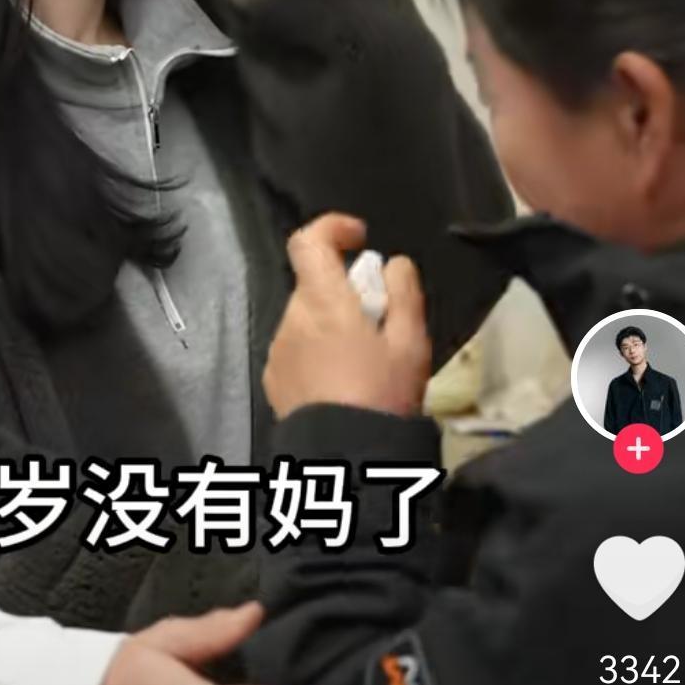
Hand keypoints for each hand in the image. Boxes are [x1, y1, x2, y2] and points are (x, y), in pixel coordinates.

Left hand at [264, 212, 432, 419]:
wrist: (344, 457)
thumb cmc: (382, 395)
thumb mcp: (411, 344)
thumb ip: (404, 294)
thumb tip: (394, 264)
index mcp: (323, 302)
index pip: (308, 241)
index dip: (332, 227)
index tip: (360, 239)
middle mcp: (291, 319)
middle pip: (313, 285)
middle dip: (344, 292)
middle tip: (380, 321)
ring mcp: (277, 350)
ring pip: (305, 318)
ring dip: (331, 324)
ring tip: (364, 360)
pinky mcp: (273, 378)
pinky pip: (296, 347)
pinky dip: (316, 350)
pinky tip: (341, 382)